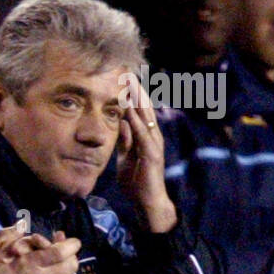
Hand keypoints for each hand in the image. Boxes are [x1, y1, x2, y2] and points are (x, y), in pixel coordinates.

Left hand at [116, 75, 175, 232]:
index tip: (123, 78)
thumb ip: (124, 140)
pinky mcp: (152, 155)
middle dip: (136, 90)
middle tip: (127, 71)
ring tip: (128, 83)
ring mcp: (154, 144)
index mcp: (146, 136)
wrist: (148, 202)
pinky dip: (136, 122)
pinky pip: (143, 135)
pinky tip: (129, 110)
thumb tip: (120, 122)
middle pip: (144, 108)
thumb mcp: (125, 157)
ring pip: (146, 117)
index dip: (132, 94)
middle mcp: (152, 136)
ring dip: (137, 100)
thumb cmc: (137, 180)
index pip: (139, 110)